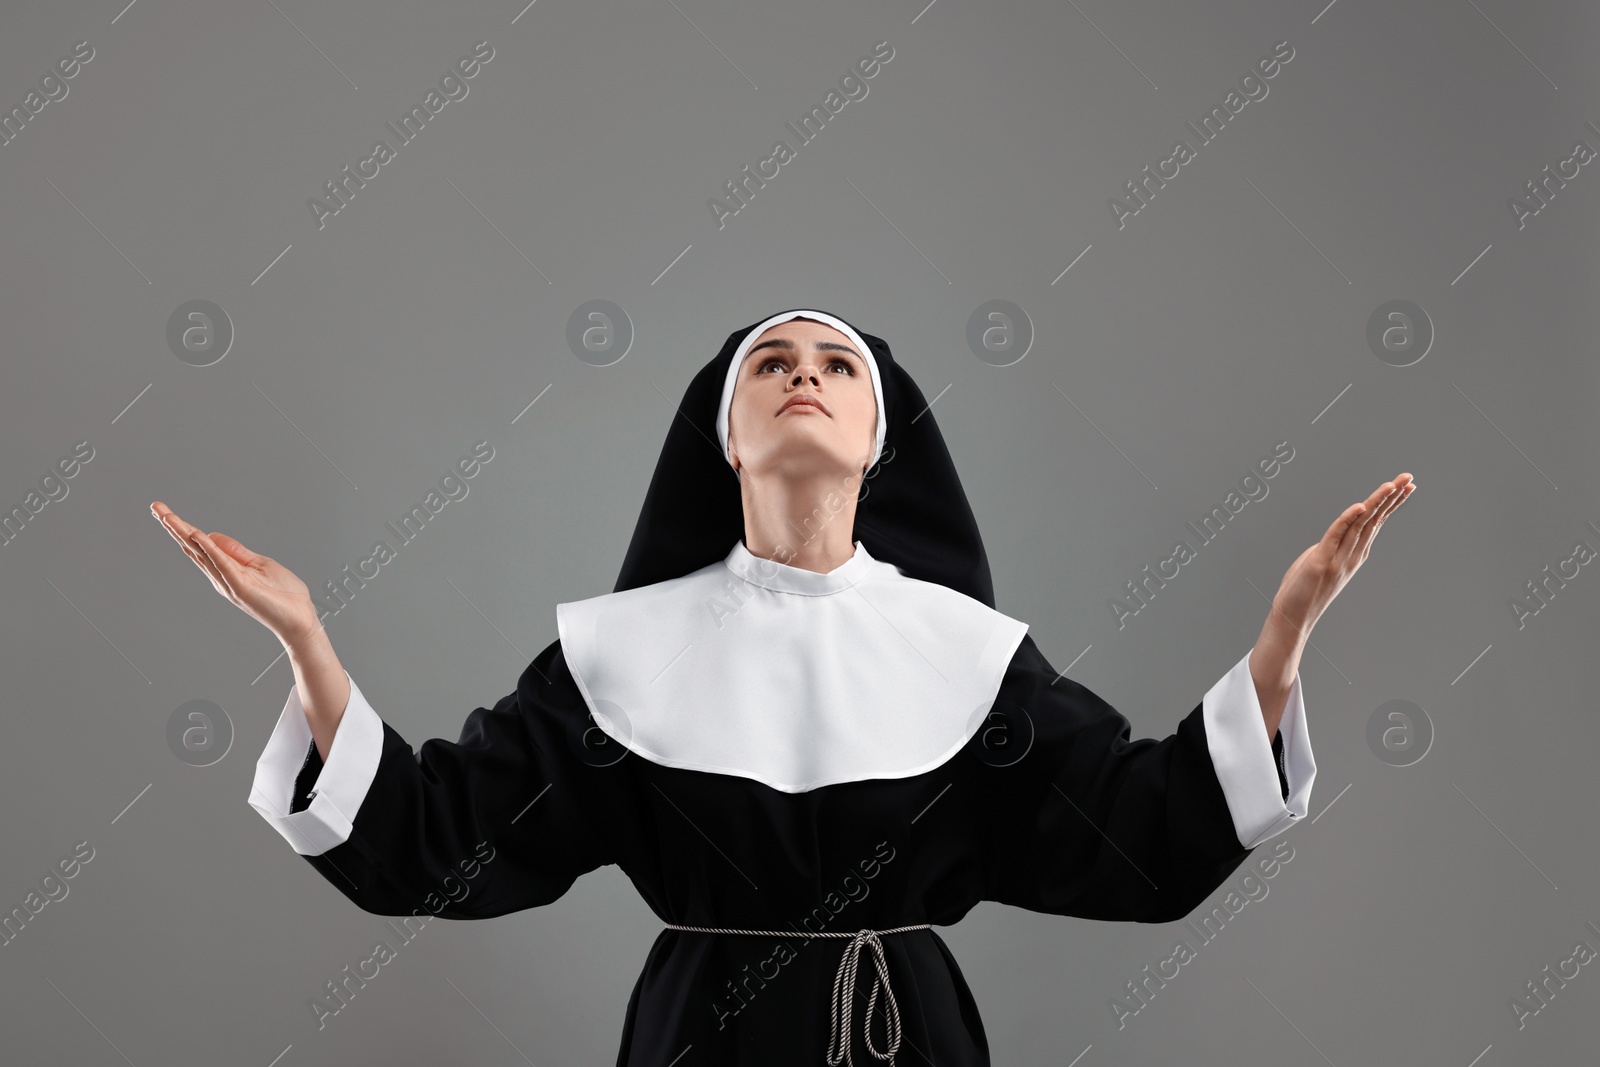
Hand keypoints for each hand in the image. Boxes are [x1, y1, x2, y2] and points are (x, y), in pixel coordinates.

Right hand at [150, 501, 321, 648]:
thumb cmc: (283, 596)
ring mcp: (230, 583)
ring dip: (185, 534)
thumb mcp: (259, 564)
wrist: (299, 620)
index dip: (182, 527)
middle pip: (193, 547)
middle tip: (156, 508)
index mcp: (226, 569)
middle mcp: (222, 577)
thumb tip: (213, 536)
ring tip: (168, 518)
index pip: (200, 545)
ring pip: (203, 554)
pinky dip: (211, 550)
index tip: (164, 511)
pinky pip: (224, 565)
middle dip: (174, 527)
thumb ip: (236, 552)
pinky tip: (198, 536)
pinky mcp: (242, 588)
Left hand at [1266, 472, 1416, 642]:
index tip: (1406, 486)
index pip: (1376, 522)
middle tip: (1409, 477)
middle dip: (1392, 497)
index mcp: (1354, 554)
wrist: (1293, 617)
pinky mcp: (1321, 562)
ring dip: (1376, 502)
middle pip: (1375, 519)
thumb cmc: (1304, 589)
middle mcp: (1352, 555)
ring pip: (1361, 524)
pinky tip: (1360, 506)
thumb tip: (1338, 532)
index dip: (1391, 503)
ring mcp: (1339, 559)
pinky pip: (1336, 535)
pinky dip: (1348, 519)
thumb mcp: (1322, 561)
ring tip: (1391, 485)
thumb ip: (1332, 545)